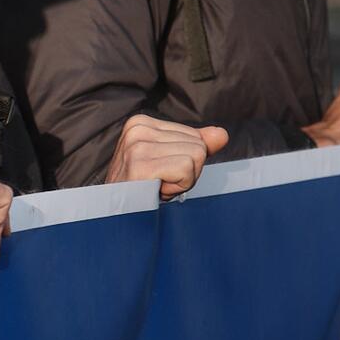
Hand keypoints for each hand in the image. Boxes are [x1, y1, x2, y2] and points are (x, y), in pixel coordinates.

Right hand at [106, 114, 227, 198]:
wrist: (116, 216)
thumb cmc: (143, 189)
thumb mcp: (171, 161)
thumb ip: (196, 145)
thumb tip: (222, 134)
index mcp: (141, 123)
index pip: (194, 136)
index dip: (185, 161)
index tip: (161, 173)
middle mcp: (137, 129)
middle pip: (198, 145)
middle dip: (186, 170)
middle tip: (160, 181)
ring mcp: (136, 146)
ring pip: (196, 156)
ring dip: (182, 180)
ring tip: (157, 185)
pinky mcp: (140, 164)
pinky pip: (186, 168)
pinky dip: (178, 186)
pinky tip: (157, 190)